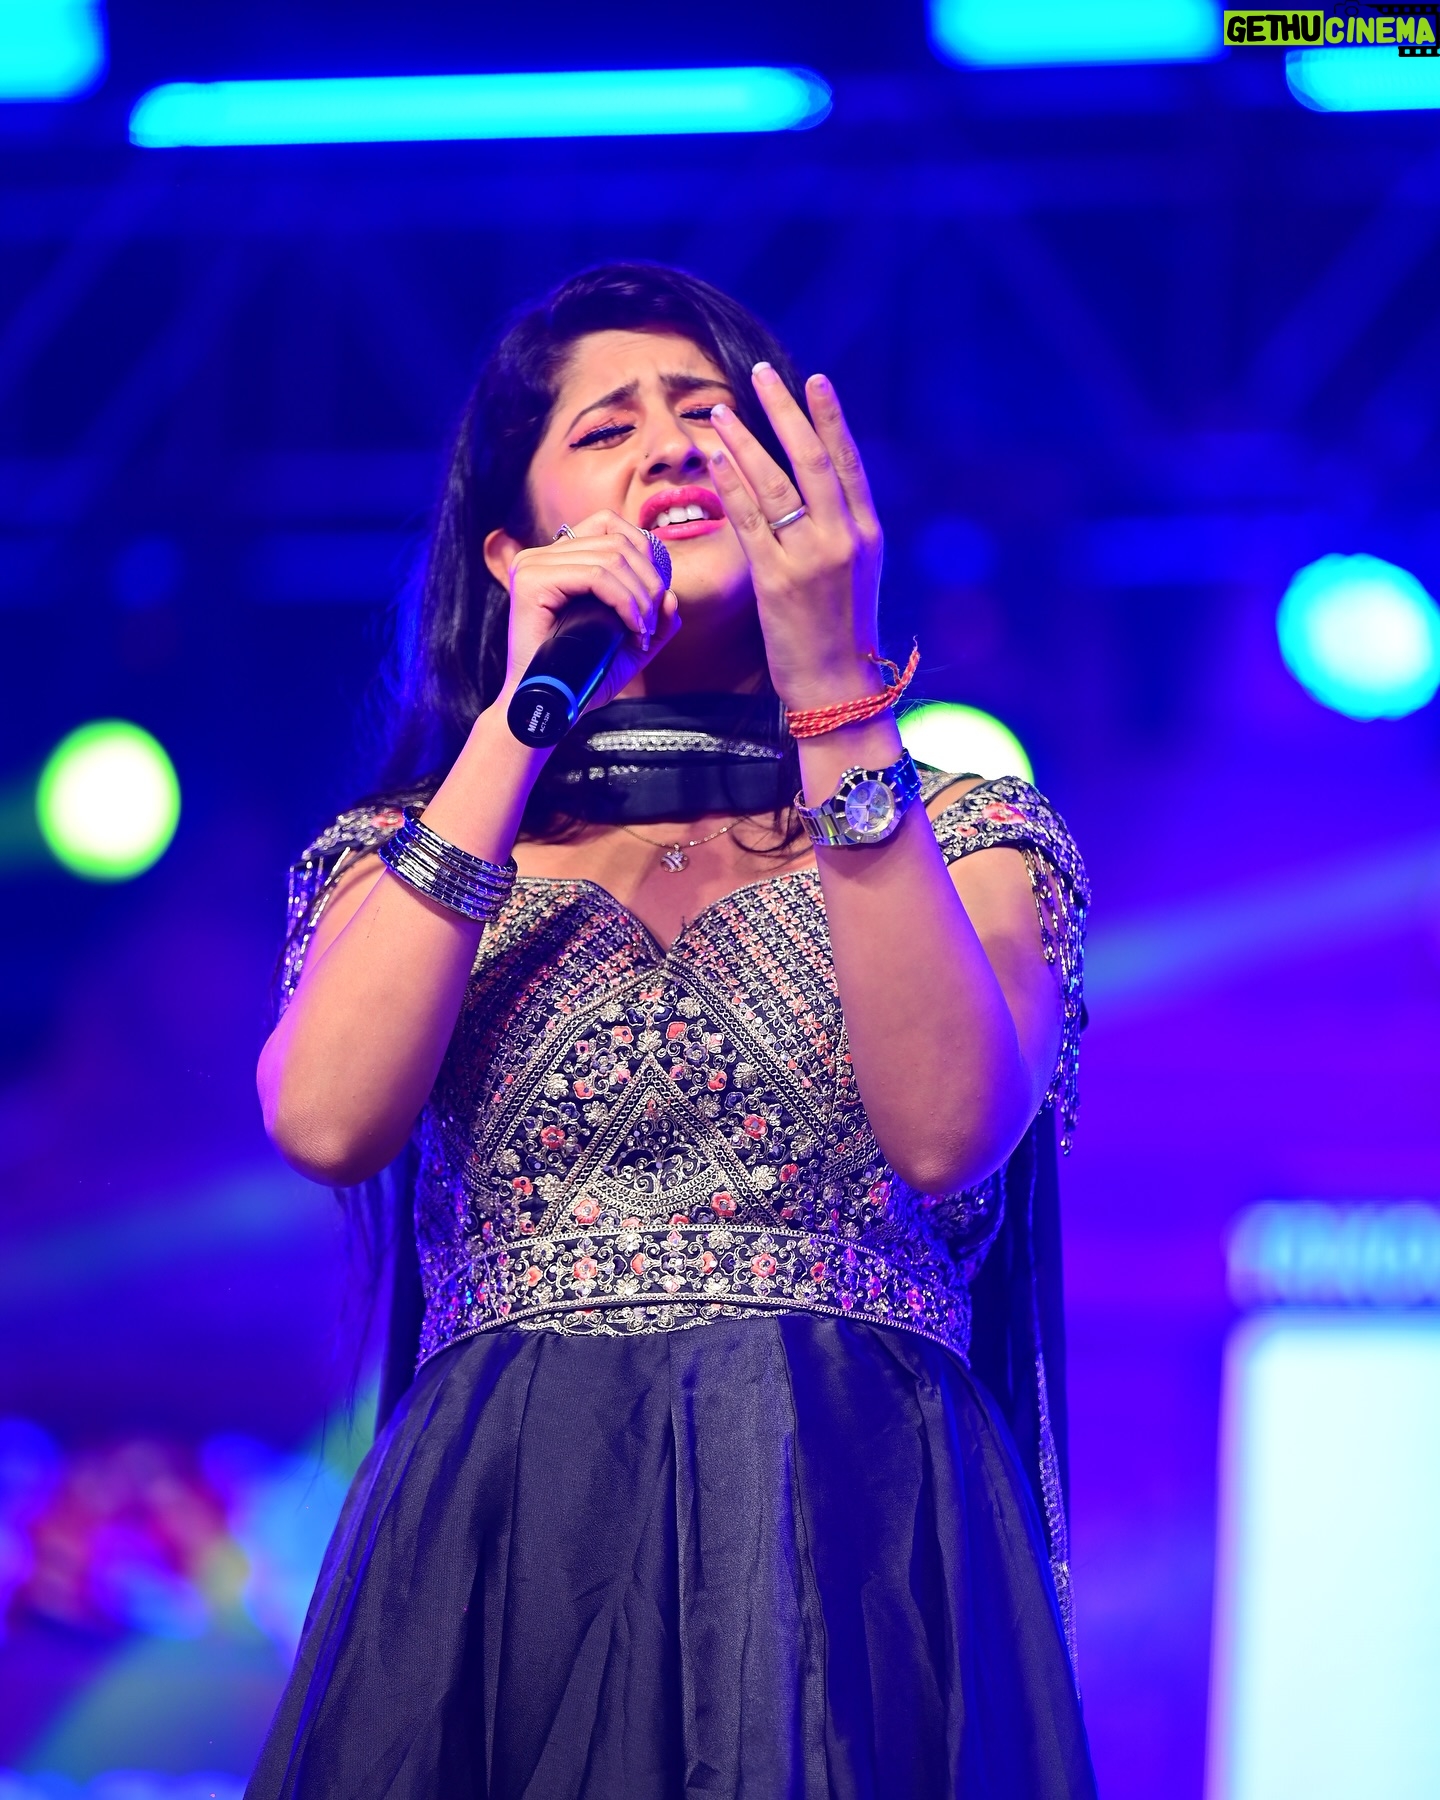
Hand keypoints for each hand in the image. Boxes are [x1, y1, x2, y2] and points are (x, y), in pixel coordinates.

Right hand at [496, 509, 680, 713]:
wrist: (549, 709)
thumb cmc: (582, 681)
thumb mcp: (628, 648)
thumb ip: (654, 622)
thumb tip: (671, 596)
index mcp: (557, 560)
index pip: (608, 524)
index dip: (644, 553)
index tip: (654, 600)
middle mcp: (540, 556)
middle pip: (616, 541)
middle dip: (649, 583)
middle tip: (652, 626)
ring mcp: (532, 565)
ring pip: (611, 558)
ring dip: (640, 598)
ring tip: (643, 633)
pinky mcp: (531, 581)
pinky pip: (595, 575)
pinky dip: (624, 602)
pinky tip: (632, 630)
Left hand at [707, 367, 883, 710]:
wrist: (839, 689)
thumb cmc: (842, 634)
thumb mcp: (855, 573)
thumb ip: (839, 530)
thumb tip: (816, 490)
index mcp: (867, 534)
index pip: (847, 462)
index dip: (830, 418)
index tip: (813, 380)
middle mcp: (844, 539)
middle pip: (812, 458)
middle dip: (784, 411)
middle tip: (760, 374)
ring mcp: (811, 559)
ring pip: (775, 484)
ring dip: (744, 441)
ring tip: (717, 411)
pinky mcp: (778, 582)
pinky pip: (750, 521)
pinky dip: (731, 484)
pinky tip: (714, 458)